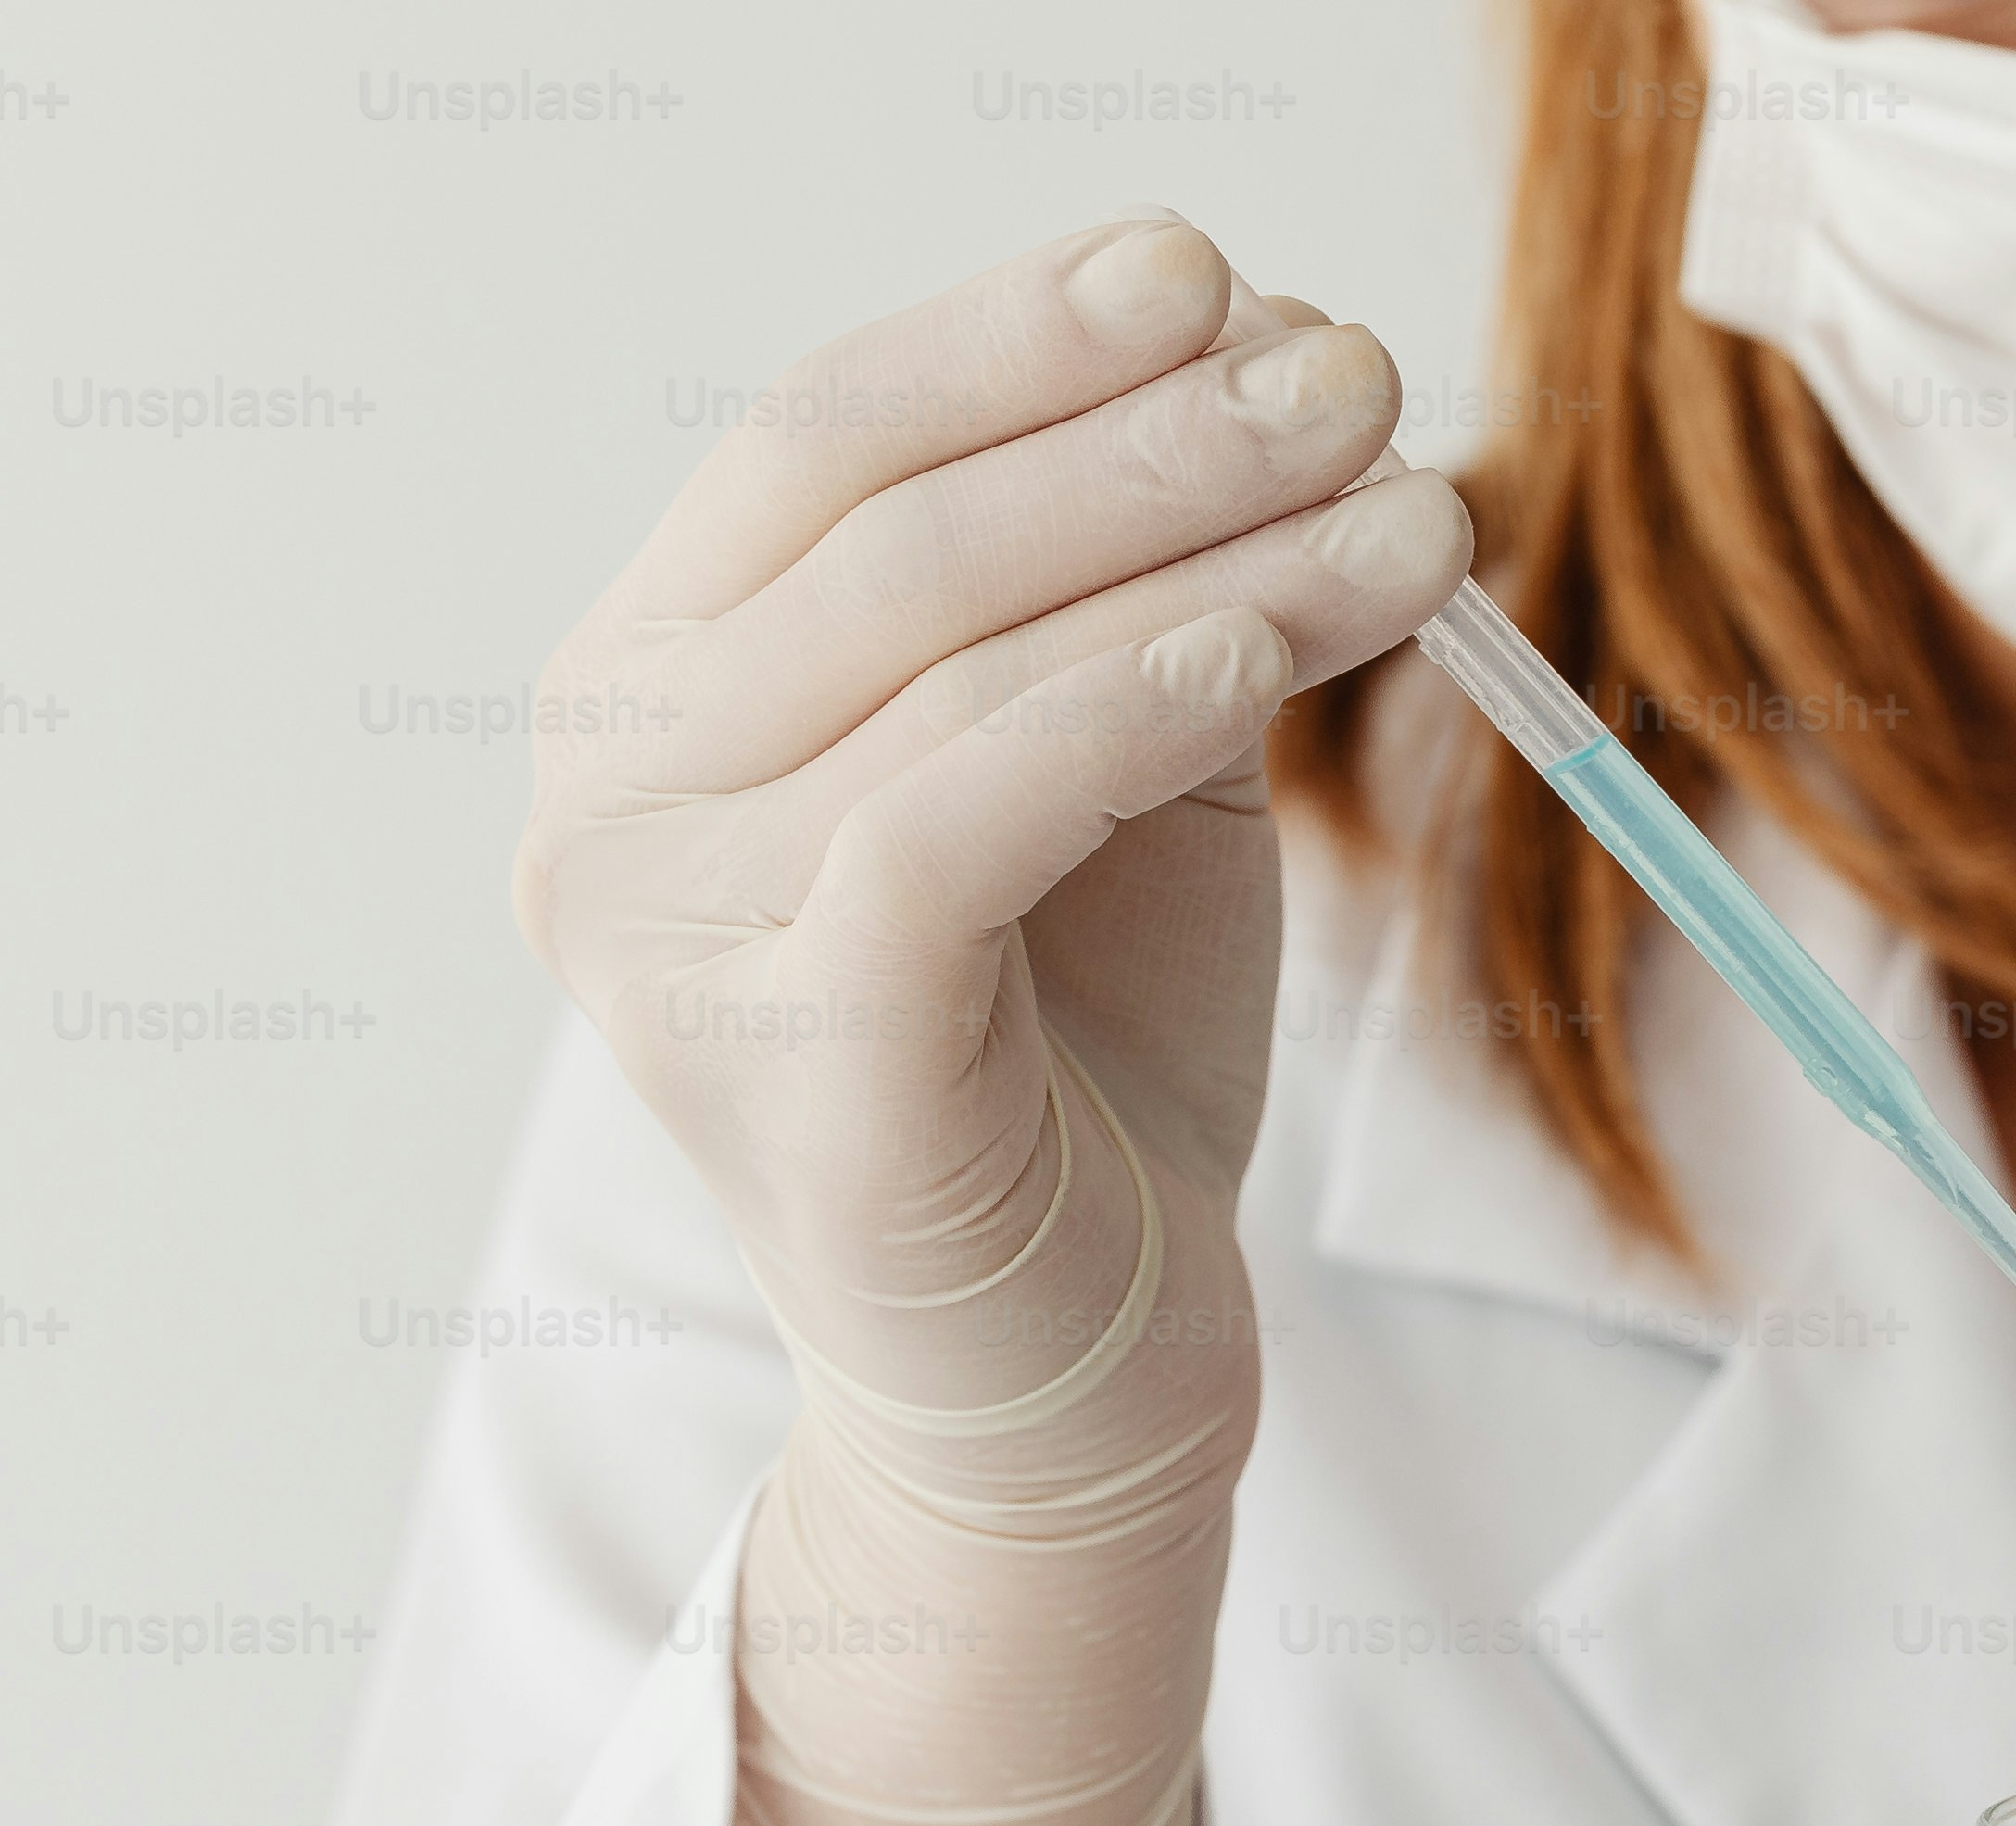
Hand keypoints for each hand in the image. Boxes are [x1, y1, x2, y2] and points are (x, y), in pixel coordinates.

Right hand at [514, 217, 1472, 1825]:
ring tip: (1413, 504)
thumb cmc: (1078, 1051)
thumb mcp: (1104, 757)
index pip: (812, 444)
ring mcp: (671, 951)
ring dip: (1203, 552)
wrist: (1070, 1369)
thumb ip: (1134, 570)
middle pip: (884, 534)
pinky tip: (1266, 648)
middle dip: (1143, 430)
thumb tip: (1265, 331)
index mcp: (641, 701)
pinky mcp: (795, 1067)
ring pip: (944, 665)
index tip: (1210, 266)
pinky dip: (1120, 709)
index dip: (1012, 336)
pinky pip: (955, 823)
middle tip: (1360, 374)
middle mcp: (602, 814)